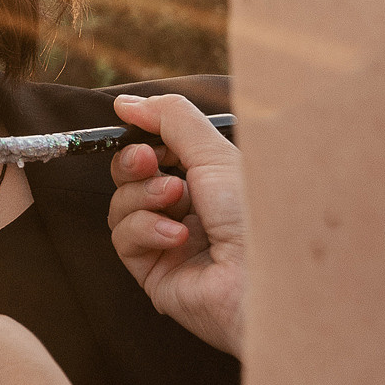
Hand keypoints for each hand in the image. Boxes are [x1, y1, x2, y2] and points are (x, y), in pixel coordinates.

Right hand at [107, 93, 247, 357]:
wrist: (261, 281)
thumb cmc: (252, 215)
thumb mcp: (215, 153)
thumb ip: (170, 119)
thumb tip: (126, 102)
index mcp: (211, 181)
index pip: (159, 150)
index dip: (144, 135)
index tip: (132, 120)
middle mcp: (189, 210)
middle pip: (132, 176)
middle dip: (133, 163)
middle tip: (148, 162)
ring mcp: (169, 242)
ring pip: (122, 204)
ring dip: (143, 195)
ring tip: (175, 201)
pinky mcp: (153, 272)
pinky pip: (124, 238)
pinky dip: (144, 229)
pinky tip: (175, 237)